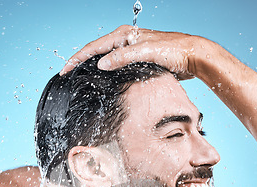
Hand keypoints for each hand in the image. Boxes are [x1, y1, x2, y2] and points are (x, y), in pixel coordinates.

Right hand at [60, 25, 202, 79]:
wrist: (191, 56)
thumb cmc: (173, 50)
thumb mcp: (145, 52)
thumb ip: (123, 57)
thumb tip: (101, 64)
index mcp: (124, 35)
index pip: (94, 47)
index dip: (77, 58)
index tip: (65, 69)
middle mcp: (125, 41)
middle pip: (97, 52)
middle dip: (81, 62)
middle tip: (68, 74)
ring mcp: (131, 51)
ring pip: (106, 60)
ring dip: (93, 68)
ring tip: (80, 78)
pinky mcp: (138, 61)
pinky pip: (117, 67)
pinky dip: (107, 73)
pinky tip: (103, 81)